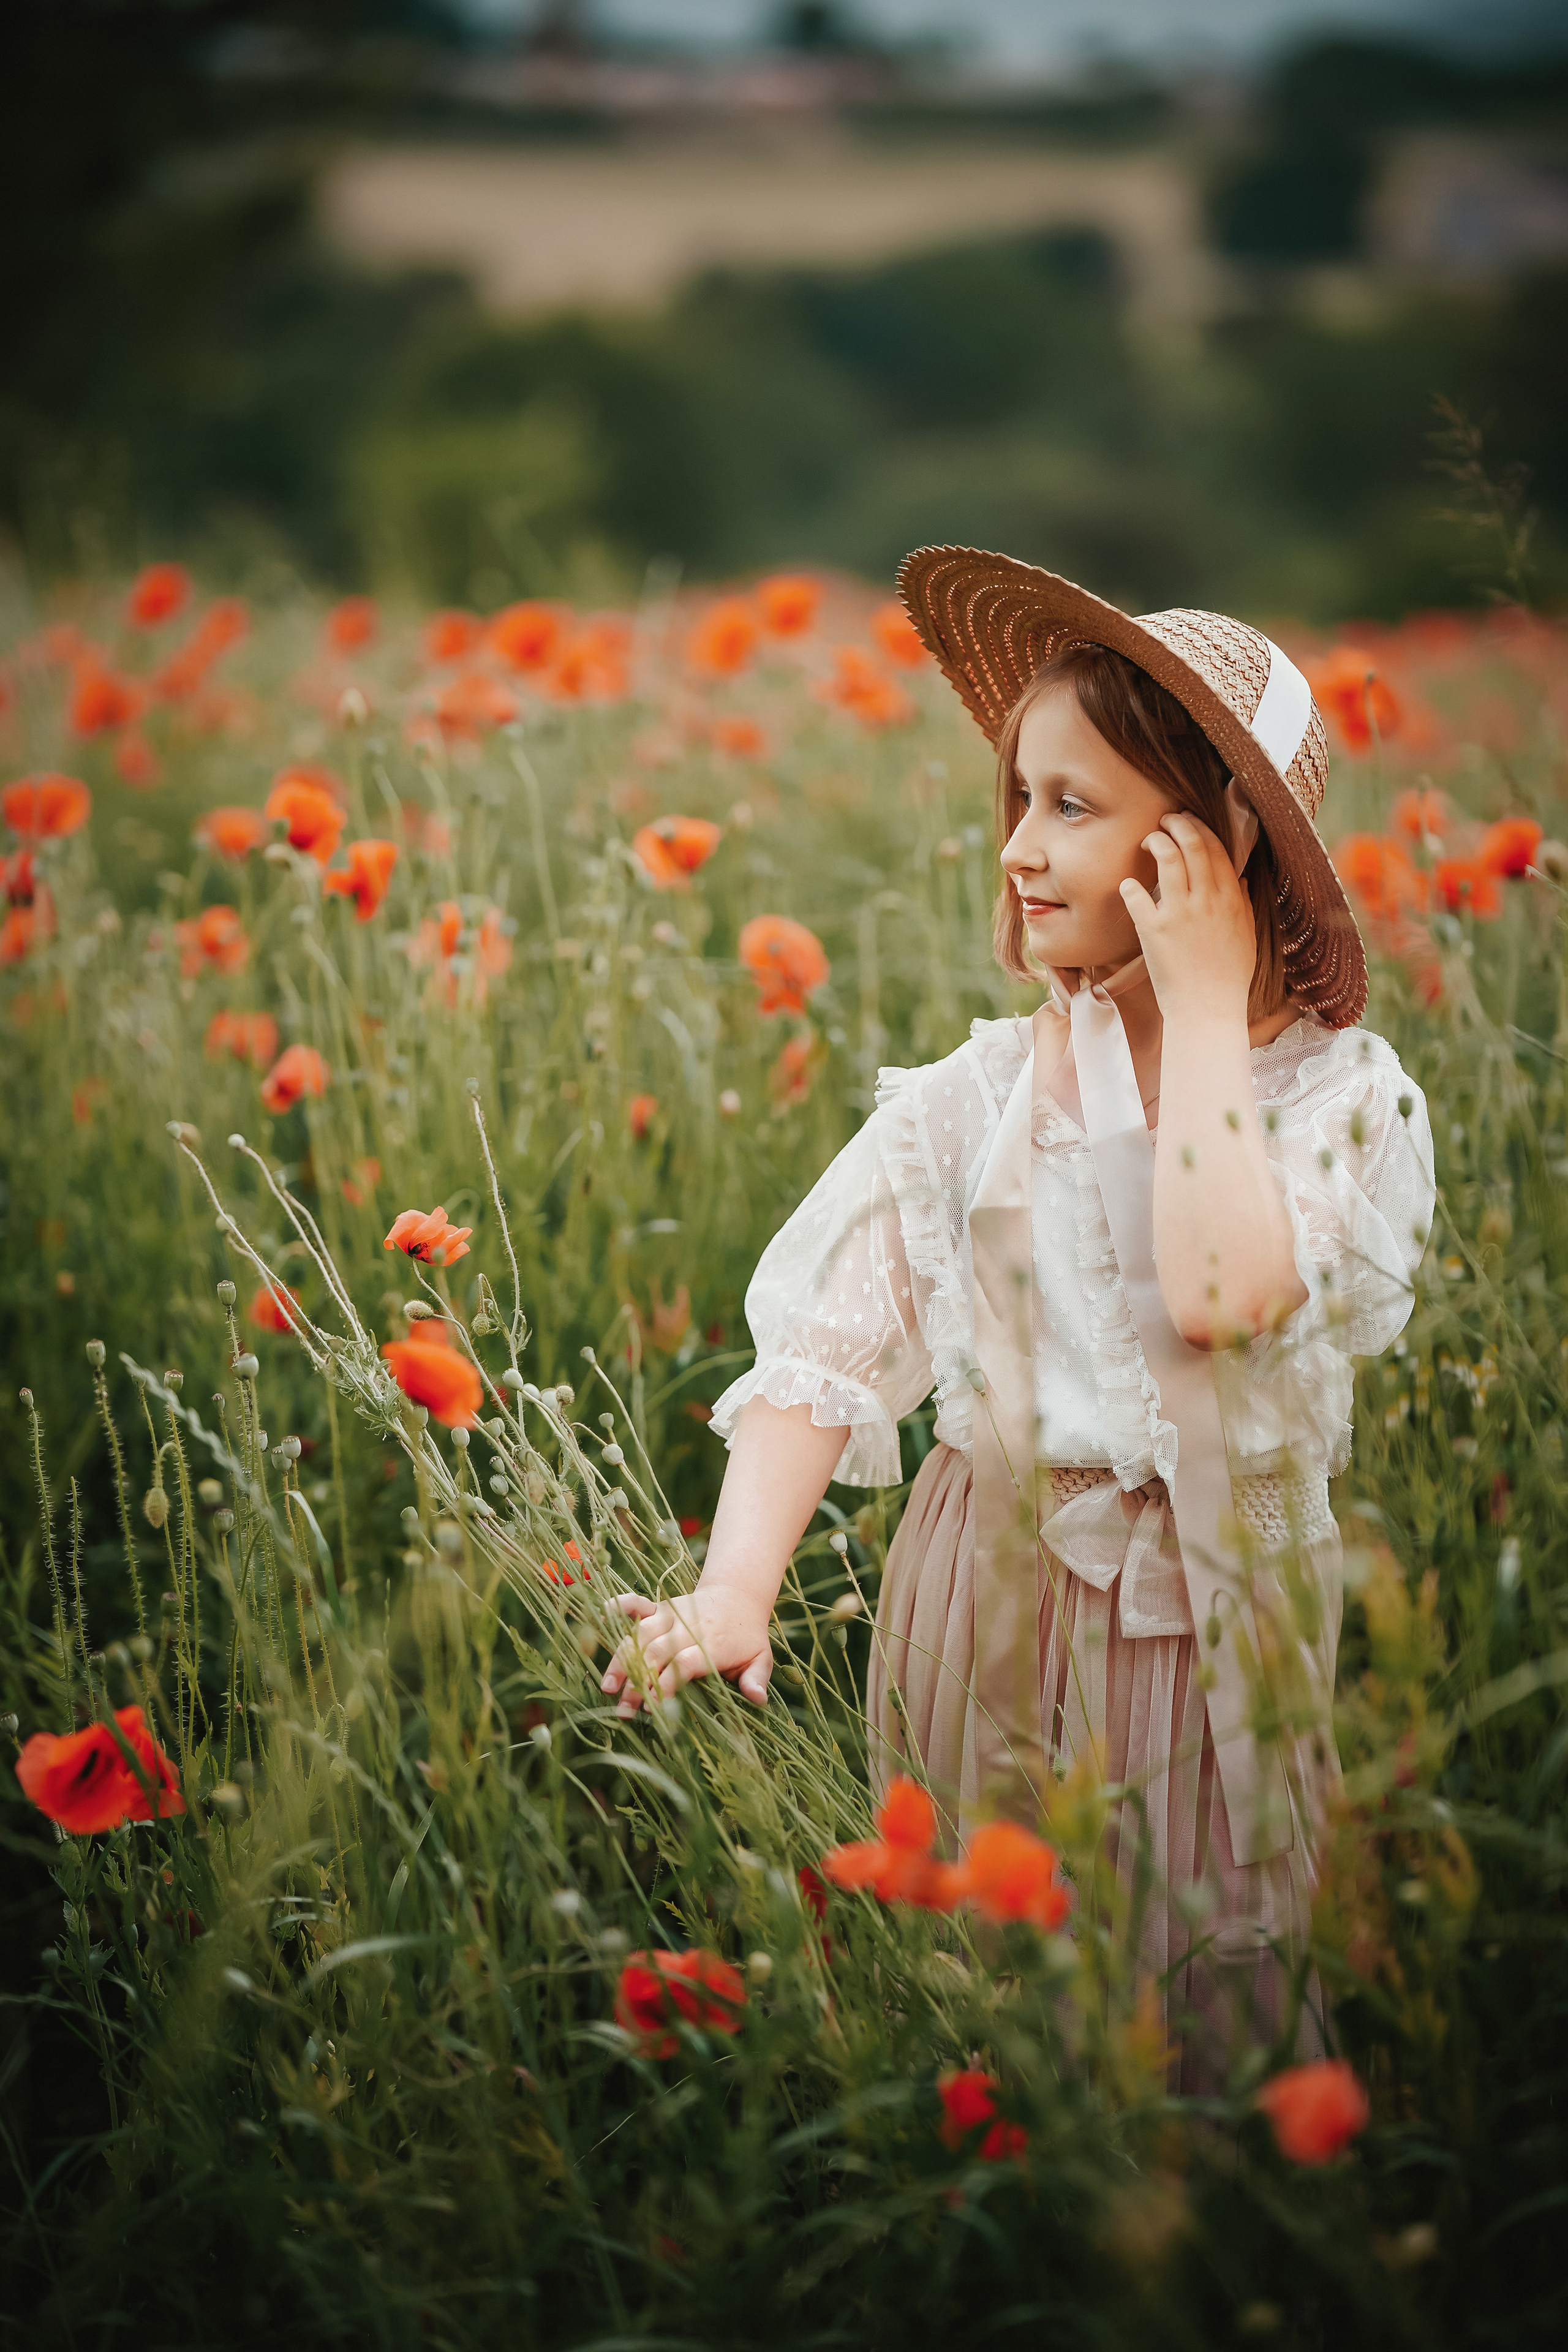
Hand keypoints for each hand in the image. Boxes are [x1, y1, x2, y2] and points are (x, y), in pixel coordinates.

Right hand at [599, 1583, 773, 1717]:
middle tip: (624, 1709)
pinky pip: (638, 1604)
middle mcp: (688, 1628)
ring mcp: (672, 1615)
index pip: (685, 1663)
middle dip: (638, 1681)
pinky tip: (604, 1614)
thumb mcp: (760, 1657)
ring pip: (641, 1634)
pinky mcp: (660, 1607)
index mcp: (713, 1645)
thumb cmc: (747, 1637)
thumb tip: (757, 1699)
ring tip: (608, 1686)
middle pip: (657, 1652)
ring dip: (622, 1658)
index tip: (653, 1707)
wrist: (738, 1596)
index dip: (667, 1683)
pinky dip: (622, 1606)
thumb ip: (756, 1678)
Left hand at [1119, 811, 1254, 1025]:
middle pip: (1193, 844)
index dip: (1201, 829)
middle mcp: (1207, 900)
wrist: (1208, 1010)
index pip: (1217, 849)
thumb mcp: (1247, 937)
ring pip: (1168, 858)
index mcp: (1231, 900)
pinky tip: (1127, 886)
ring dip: (1155, 841)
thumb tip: (1239, 881)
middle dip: (1177, 824)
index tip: (1188, 822)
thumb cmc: (1228, 978)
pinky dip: (1129, 886)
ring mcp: (1180, 913)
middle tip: (1165, 821)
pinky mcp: (1154, 930)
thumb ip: (1243, 906)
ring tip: (1146, 841)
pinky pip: (1137, 896)